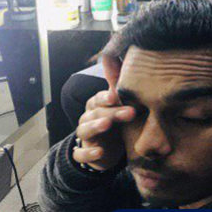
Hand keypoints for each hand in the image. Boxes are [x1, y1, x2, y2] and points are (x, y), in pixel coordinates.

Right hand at [72, 55, 135, 170]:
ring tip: (107, 124)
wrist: (106, 150)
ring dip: (95, 126)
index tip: (117, 95)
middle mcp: (87, 118)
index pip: (99, 98)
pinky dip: (89, 153)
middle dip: (113, 112)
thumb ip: (119, 85)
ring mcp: (85, 136)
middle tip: (130, 112)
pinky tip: (100, 152)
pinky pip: (81, 154)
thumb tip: (120, 58)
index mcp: (96, 105)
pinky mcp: (83, 153)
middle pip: (97, 112)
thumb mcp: (119, 105)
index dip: (107, 97)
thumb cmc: (115, 122)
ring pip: (85, 130)